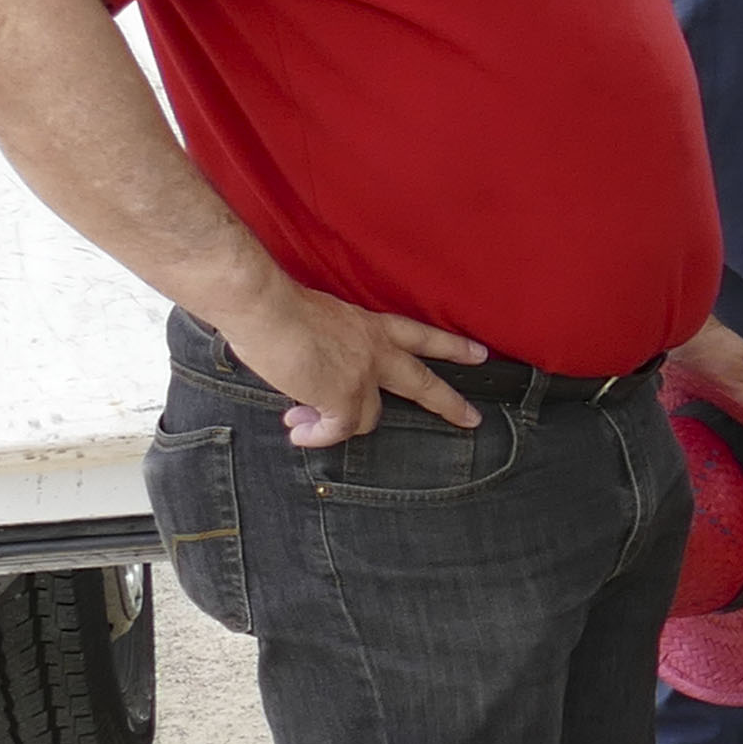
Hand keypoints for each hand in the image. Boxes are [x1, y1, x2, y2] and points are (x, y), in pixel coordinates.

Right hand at [229, 275, 481, 448]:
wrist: (264, 307)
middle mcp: (375, 350)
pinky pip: (339, 431)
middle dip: (450, 402)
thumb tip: (314, 380)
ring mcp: (363, 376)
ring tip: (305, 423)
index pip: (420, 335)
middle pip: (423, 381)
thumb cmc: (276, 306)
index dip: (451, 346)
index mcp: (369, 326)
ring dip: (337, 426)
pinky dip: (318, 437)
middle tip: (472, 417)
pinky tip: (300, 432)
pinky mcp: (343, 398)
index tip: (478, 354)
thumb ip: (329, 347)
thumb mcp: (318, 319)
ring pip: (368, 418)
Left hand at [667, 316, 742, 438]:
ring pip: (727, 407)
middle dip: (736, 424)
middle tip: (723, 435)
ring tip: (706, 423)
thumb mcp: (737, 382)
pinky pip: (708, 401)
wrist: (675, 326)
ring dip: (717, 416)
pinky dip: (702, 407)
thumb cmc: (707, 346)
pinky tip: (693, 411)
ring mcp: (726, 377)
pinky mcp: (705, 378)